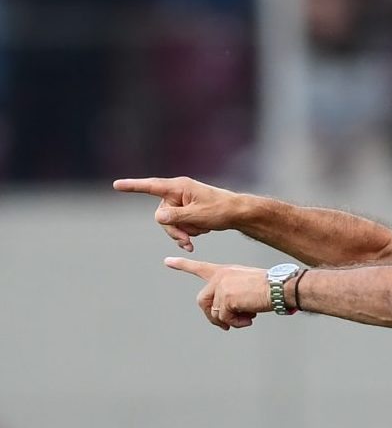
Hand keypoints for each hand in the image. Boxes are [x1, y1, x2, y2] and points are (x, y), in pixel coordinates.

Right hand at [113, 176, 237, 251]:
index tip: (117, 185)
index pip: (151, 186)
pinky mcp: (187, 210)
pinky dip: (188, 231)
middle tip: (188, 242)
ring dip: (183, 232)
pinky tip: (202, 231)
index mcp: (179, 187)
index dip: (133, 187)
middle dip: (173, 230)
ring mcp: (183, 202)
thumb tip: (158, 217)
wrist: (238, 214)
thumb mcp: (197, 216)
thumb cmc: (221, 210)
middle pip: (161, 215)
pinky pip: (179, 225)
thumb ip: (176, 217)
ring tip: (200, 234)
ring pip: (170, 223)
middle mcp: (178, 192)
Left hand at [164, 257, 269, 330]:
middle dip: (212, 317)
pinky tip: (249, 318)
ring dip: (229, 321)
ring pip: (214, 312)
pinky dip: (236, 323)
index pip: (199, 267)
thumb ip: (230, 296)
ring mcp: (221, 287)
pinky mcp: (226, 298)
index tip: (167, 261)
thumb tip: (223, 318)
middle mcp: (220, 277)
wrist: (279, 286)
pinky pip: (224, 318)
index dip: (182, 265)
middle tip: (226, 325)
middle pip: (202, 301)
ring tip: (246, 319)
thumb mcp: (245, 286)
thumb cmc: (269, 287)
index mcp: (224, 271)